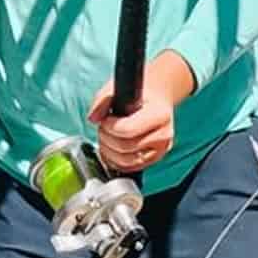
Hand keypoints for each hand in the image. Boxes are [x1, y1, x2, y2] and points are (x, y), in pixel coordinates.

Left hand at [88, 52, 196, 173]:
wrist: (156, 101)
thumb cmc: (138, 95)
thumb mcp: (117, 89)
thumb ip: (101, 101)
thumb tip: (93, 118)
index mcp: (160, 115)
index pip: (127, 130)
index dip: (109, 127)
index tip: (106, 120)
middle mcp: (164, 135)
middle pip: (125, 148)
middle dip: (107, 139)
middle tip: (105, 129)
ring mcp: (161, 149)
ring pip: (128, 161)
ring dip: (110, 153)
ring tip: (108, 140)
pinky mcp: (156, 158)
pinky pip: (132, 168)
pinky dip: (117, 162)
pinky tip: (112, 151)